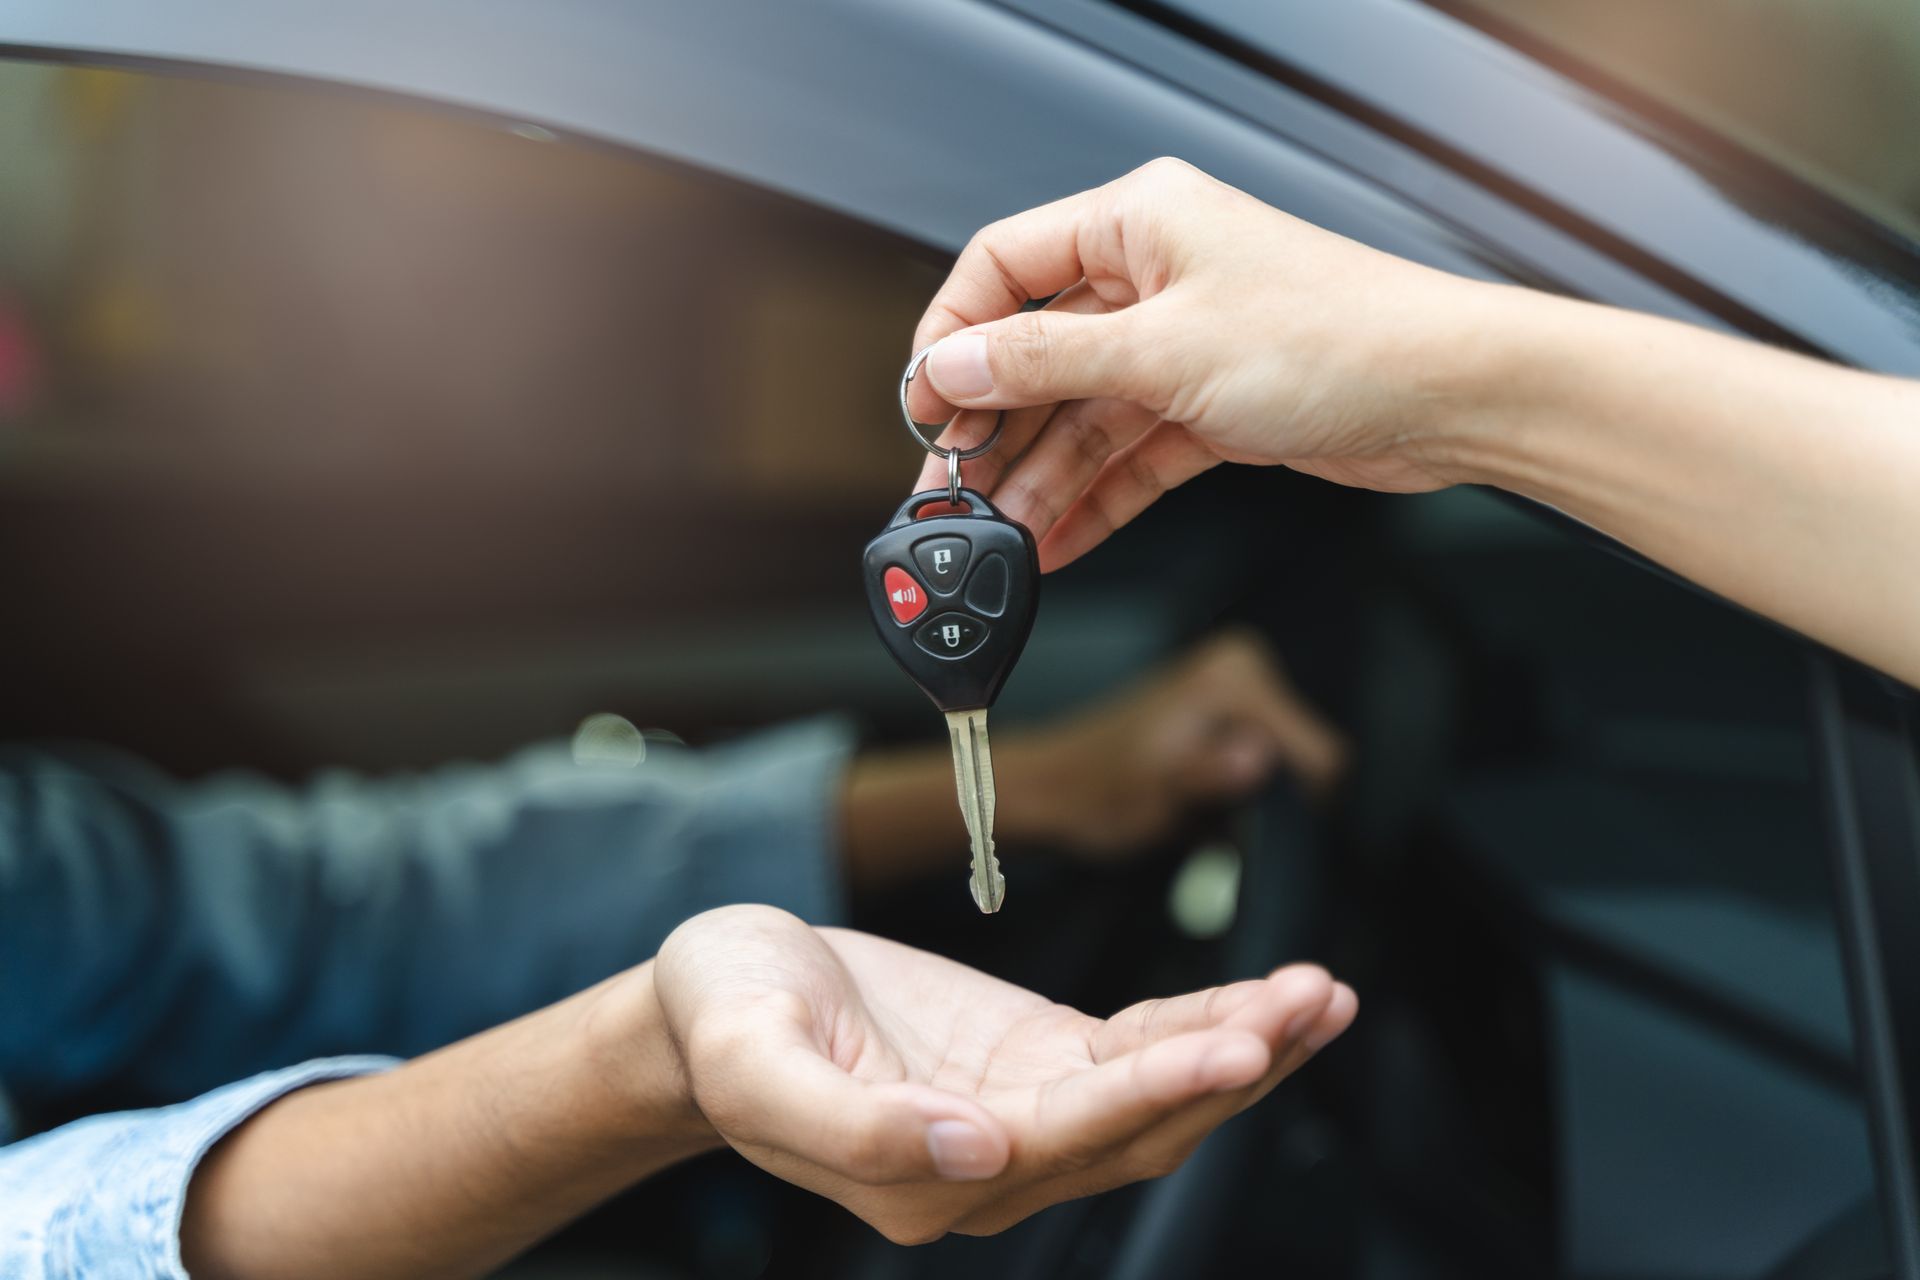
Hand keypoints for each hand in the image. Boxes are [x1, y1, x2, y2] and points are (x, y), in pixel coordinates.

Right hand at [652, 904, 1354, 1244]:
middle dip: (1237, 1065)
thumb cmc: (724, 1024)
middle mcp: (996, 1163)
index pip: (1073, 1136)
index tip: (1236, 1042)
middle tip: (1311, 1004)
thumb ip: (857, 1127)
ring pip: (1160, 1094)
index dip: (1160, 1089)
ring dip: (1245, 1047)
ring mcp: (1026, 1113)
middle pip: (1144, 1125)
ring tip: (1321, 996)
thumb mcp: (759, 1066)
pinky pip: (1140, 1048)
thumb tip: (974, 1152)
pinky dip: (1208, 1022)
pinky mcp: (1038, 1061)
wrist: (716, 997)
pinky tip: (1268, 1001)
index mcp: (929, 1180)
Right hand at [908, 157, 1487, 568]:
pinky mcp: (1211, 407)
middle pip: (1037, 354)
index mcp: (1137, 223)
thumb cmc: (1337, 338)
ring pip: (1082, 416)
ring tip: (1001, 536)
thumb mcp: (1162, 349)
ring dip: (1041, 479)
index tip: (923, 401)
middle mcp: (1155, 278)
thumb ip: (1043, 362)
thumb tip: (951, 365)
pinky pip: (1129, 455)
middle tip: (952, 489)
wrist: (1445, 397)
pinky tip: (1059, 538)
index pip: (1004, 266)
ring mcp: (1183, 345)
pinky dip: (1095, 497)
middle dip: (994, 428)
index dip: (952, 334)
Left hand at [1004, 630, 1346, 855]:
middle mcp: (1241, 667)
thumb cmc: (1095, 792)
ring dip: (1256, 798)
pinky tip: (1204, 798)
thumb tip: (1258, 756)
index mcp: (1235, 679)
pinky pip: (1269, 760)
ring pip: (1292, 765)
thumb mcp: (1157, 795)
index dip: (1297, 806)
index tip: (1252, 825)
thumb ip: (1212, 774)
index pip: (1320, 753)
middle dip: (1273, 799)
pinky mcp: (1230, 706)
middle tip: (1214, 816)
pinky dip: (1243, 788)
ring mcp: (1236, 683)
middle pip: (1310, 759)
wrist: (1054, 785)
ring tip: (1203, 808)